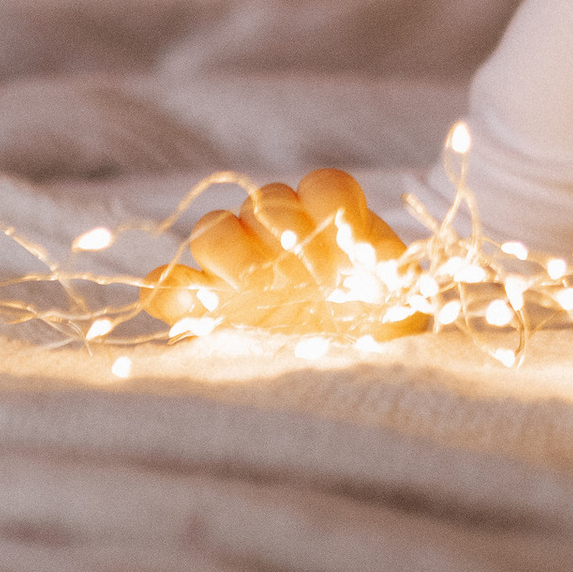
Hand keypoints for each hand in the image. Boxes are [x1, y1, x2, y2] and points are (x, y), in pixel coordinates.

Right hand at [141, 169, 421, 336]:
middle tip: (298, 272)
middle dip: (277, 227)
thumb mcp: (402, 309)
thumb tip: (373, 266)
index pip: (324, 187)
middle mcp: (284, 238)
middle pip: (262, 202)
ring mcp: (240, 270)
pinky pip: (169, 285)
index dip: (329, 206)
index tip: (345, 244)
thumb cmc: (384, 342)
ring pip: (215, 230)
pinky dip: (170, 288)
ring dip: (231, 251)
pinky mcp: (206, 308)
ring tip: (254, 287)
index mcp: (336, 225)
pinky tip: (192, 305)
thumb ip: (390, 282)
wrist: (354, 383)